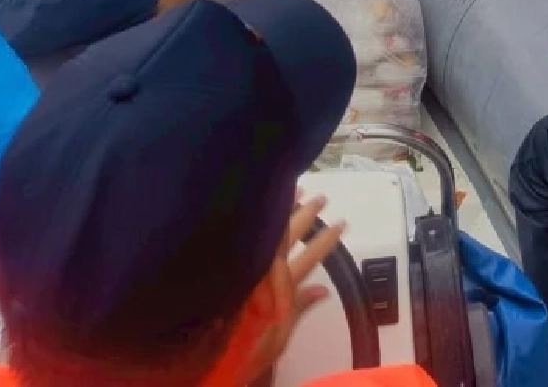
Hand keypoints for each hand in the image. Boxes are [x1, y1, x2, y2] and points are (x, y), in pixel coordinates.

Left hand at [243, 198, 345, 380]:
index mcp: (276, 286)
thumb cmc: (242, 351)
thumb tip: (324, 290)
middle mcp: (261, 270)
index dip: (325, 241)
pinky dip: (267, 224)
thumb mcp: (276, 336)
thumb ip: (297, 308)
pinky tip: (269, 210)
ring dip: (287, 211)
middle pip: (288, 236)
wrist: (204, 356)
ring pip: (271, 232)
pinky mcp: (235, 272)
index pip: (306, 258)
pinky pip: (257, 242)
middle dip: (307, 216)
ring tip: (299, 190)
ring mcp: (248, 268)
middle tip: (322, 197)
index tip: (342, 223)